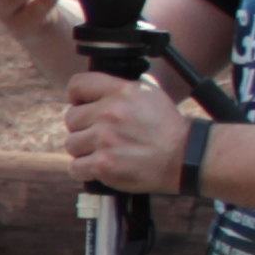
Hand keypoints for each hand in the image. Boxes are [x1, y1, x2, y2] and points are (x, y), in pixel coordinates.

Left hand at [55, 66, 187, 193]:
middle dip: (83, 128)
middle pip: (71, 118)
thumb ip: (120, 88)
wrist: (183, 156)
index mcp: (120, 91)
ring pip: (71, 144)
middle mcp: (110, 113)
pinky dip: (85, 170)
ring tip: (104, 151)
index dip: (76, 97)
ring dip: (84, 150)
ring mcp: (105, 140)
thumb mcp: (149, 93)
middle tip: (100, 135)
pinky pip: (75, 167)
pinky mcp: (104, 164)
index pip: (77, 85)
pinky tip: (100, 167)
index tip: (82, 106)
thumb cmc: (166, 127)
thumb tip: (95, 88)